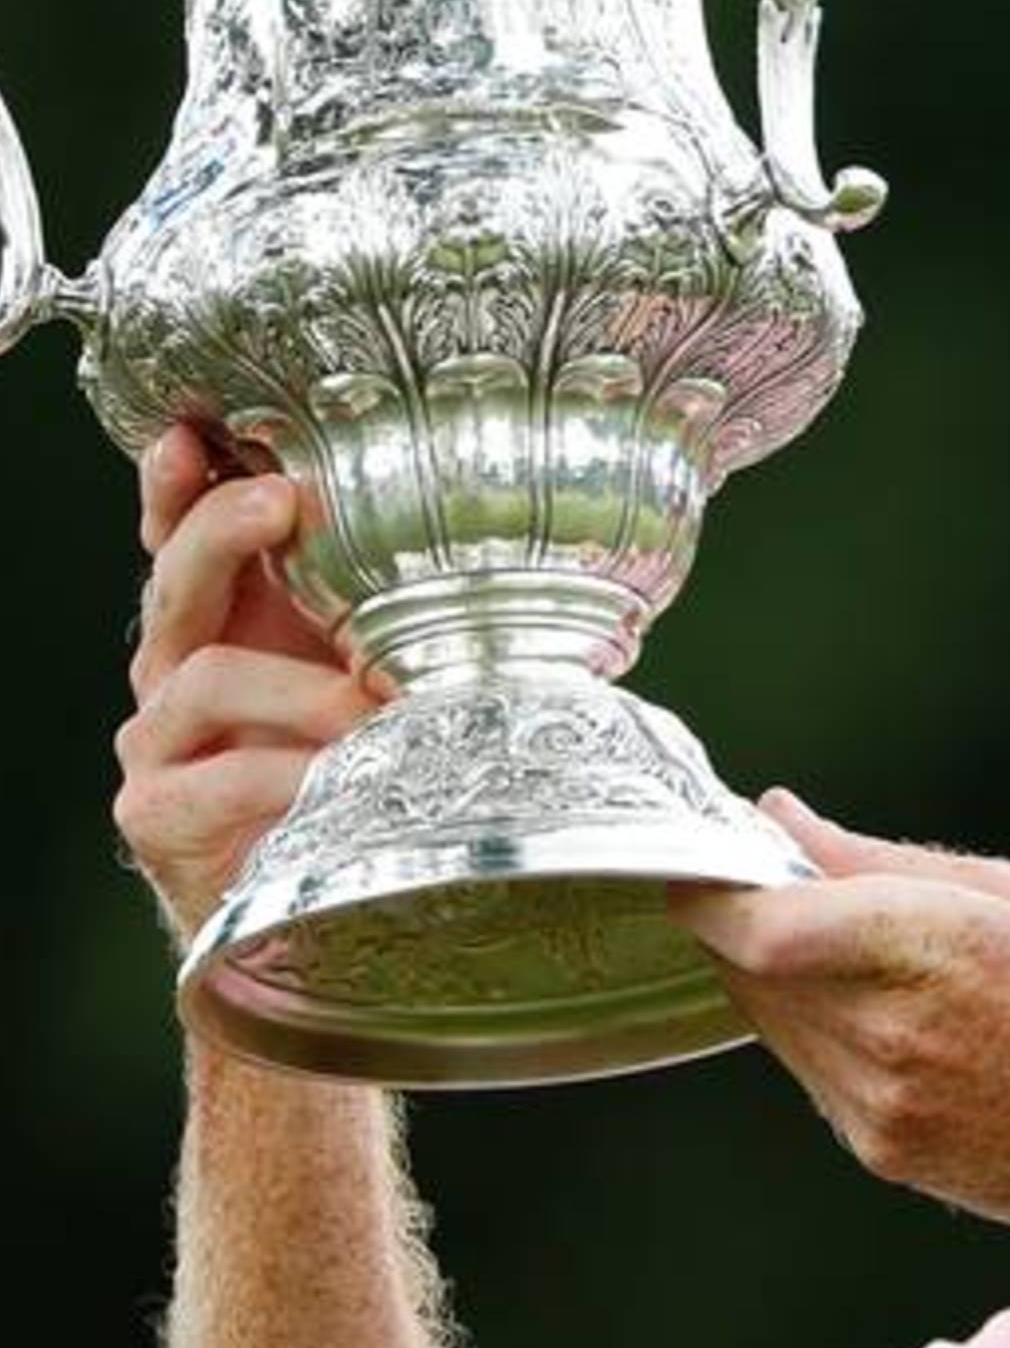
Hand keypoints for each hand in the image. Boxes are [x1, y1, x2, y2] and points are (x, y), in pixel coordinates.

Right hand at [114, 428, 375, 941]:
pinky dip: (287, 773)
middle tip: (281, 503)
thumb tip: (514, 559)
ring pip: (204, 673)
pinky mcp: (158, 811)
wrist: (318, 913)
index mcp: (232, 626)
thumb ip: (408, 629)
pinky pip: (217, 776)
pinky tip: (337, 778)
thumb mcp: (387, 687)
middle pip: (177, 580)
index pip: (185, 538)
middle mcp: (177, 671)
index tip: (194, 433)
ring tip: (370, 705)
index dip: (180, 486)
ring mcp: (159, 740)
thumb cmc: (359, 782)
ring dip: (299, 684)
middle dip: (223, 531)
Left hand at [670, 795, 1009, 1235]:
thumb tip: (779, 816)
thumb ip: (880, 860)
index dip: (710, 894)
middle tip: (762, 887)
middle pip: (752, 970)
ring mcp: (884, 1101)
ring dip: (779, 981)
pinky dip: (821, 1036)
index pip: (763, 927)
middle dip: (741, 925)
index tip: (697, 863)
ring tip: (847, 955)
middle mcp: (896, 1031)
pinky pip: (813, 1075)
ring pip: (775, 1023)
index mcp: (936, 944)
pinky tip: (888, 1020)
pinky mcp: (883, 1151)